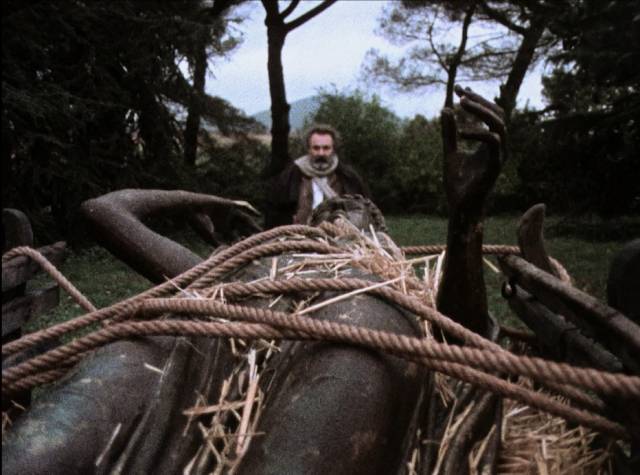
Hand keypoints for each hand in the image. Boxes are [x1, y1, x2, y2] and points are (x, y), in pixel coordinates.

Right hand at [189, 199, 261, 244]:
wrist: (190, 208)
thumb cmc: (196, 224)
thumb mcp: (208, 237)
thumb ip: (217, 244)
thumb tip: (224, 253)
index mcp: (222, 229)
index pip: (235, 238)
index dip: (242, 244)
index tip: (249, 251)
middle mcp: (227, 221)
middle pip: (242, 229)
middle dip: (251, 235)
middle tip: (260, 242)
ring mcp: (228, 212)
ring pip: (244, 220)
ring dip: (252, 225)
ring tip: (260, 231)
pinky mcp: (228, 204)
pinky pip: (242, 206)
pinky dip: (250, 209)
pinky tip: (258, 214)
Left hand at [441, 85, 506, 215]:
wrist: (459, 207)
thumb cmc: (457, 184)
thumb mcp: (450, 152)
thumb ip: (449, 133)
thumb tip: (445, 109)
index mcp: (490, 143)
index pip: (491, 114)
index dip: (477, 99)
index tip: (459, 89)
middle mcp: (498, 147)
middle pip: (499, 114)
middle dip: (480, 101)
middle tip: (460, 95)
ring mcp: (499, 156)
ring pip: (499, 125)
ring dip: (481, 111)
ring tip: (461, 105)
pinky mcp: (495, 166)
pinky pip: (493, 142)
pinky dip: (477, 133)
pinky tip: (460, 133)